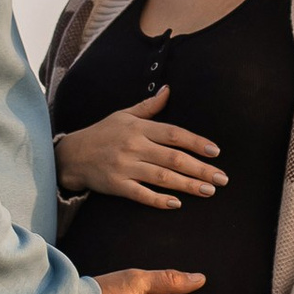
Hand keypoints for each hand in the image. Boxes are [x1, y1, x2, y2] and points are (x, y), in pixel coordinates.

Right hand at [55, 92, 225, 208]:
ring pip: (162, 177)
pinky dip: (158, 200)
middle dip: (201, 169)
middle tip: (222, 179)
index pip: (174, 134)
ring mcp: (125, 166)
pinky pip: (140, 193)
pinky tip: (176, 204)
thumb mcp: (123, 115)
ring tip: (209, 191)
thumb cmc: (102, 133)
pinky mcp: (116, 185)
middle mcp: (134, 146)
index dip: (197, 142)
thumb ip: (149, 106)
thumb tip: (168, 89)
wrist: (71, 155)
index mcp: (139, 128)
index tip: (216, 152)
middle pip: (173, 158)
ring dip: (188, 185)